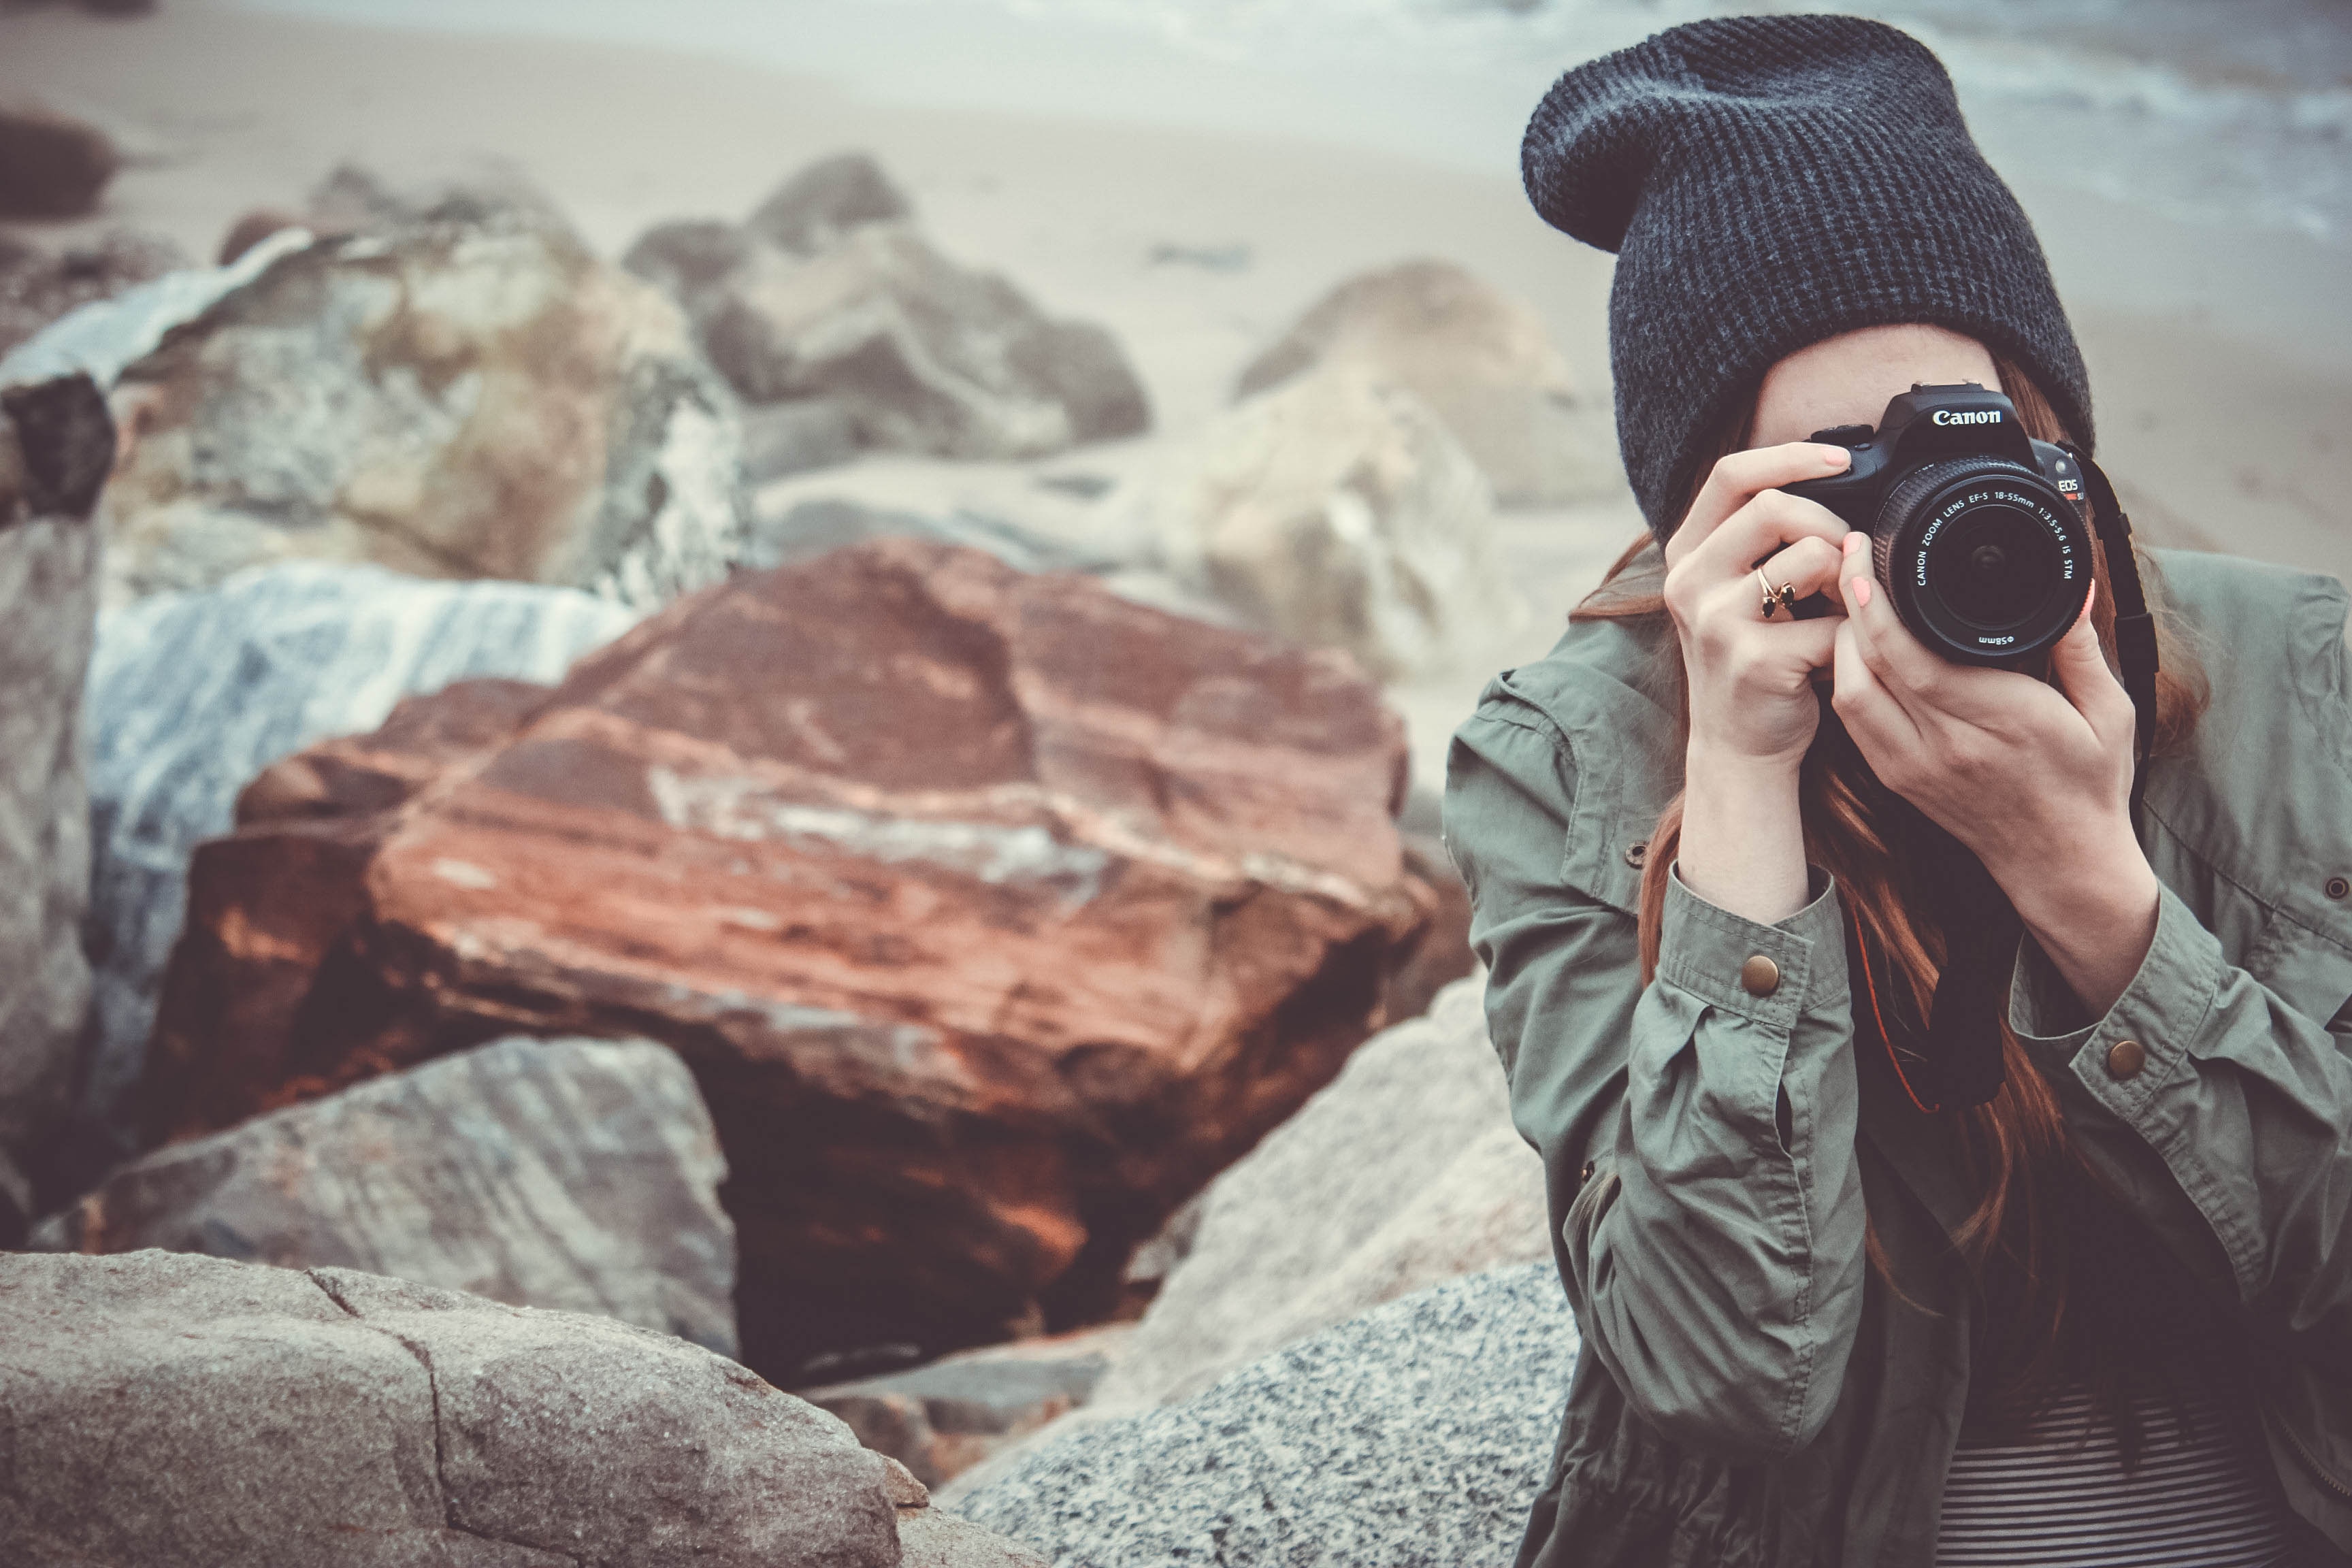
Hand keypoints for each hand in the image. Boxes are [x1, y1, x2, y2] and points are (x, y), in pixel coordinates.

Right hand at [1663, 443, 1852, 922]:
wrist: (1738, 747)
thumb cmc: (1753, 659)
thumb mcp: (1738, 590)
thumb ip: (1764, 540)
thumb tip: (1838, 484)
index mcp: (1687, 553)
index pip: (1731, 475)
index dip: (1790, 456)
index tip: (1842, 459)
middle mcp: (1689, 581)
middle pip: (1772, 507)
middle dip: (1830, 521)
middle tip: (1851, 551)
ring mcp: (1715, 621)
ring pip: (1807, 556)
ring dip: (1845, 575)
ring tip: (1845, 603)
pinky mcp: (1753, 659)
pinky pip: (1831, 622)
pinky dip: (1851, 634)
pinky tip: (1842, 649)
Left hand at [1831, 536, 2158, 1013]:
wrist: (2063, 865)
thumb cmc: (2091, 787)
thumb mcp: (2108, 712)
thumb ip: (2083, 647)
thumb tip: (2079, 586)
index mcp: (1998, 721)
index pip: (1911, 657)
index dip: (1876, 606)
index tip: (1865, 558)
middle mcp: (1945, 745)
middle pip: (1866, 669)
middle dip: (1847, 608)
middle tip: (1847, 559)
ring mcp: (1912, 767)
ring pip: (1848, 696)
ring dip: (1839, 644)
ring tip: (1849, 599)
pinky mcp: (1897, 780)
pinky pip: (1853, 722)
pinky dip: (1845, 680)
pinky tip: (1852, 649)